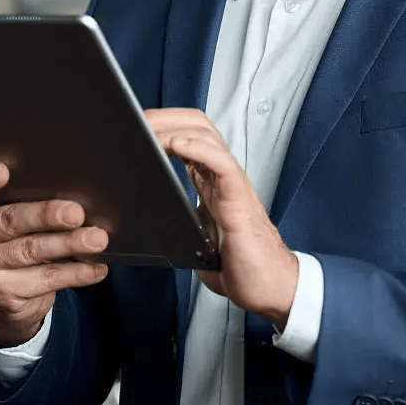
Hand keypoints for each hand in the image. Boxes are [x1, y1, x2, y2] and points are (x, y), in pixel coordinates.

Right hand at [0, 161, 110, 346]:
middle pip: (7, 221)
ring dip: (68, 244)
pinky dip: (76, 272)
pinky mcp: (3, 294)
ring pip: (30, 251)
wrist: (1, 296)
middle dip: (44, 215)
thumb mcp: (3, 214)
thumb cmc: (9, 238)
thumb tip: (71, 187)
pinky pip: (46, 279)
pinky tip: (96, 267)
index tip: (2, 171)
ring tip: (96, 239)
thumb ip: (20, 197)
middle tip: (75, 212)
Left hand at [145, 108, 298, 330]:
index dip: (163, 124)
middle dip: (165, 116)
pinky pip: (222, 163)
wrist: (270, 288)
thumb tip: (137, 223)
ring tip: (149, 129)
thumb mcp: (193, 237)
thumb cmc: (238, 266)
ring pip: (208, 136)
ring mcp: (233, 185)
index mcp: (210, 182)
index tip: (135, 125)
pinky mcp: (240, 200)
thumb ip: (174, 222)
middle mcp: (222, 177)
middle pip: (197, 126)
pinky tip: (177, 144)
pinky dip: (199, 148)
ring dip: (175, 127)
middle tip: (136, 120)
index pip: (189, 135)